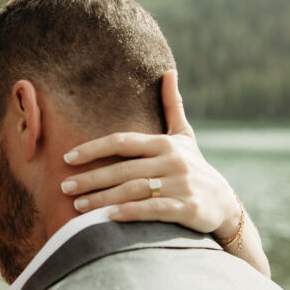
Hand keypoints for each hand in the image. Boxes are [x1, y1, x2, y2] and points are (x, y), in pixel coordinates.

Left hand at [60, 70, 241, 237]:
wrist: (224, 203)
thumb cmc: (194, 166)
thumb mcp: (184, 136)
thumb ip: (172, 106)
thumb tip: (167, 72)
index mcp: (165, 144)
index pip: (122, 142)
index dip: (93, 148)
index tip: (68, 157)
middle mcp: (173, 162)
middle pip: (123, 169)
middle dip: (91, 179)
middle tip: (64, 186)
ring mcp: (181, 185)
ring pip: (134, 191)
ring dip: (103, 199)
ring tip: (77, 206)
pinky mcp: (189, 209)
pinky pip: (154, 210)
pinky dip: (131, 213)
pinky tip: (109, 217)